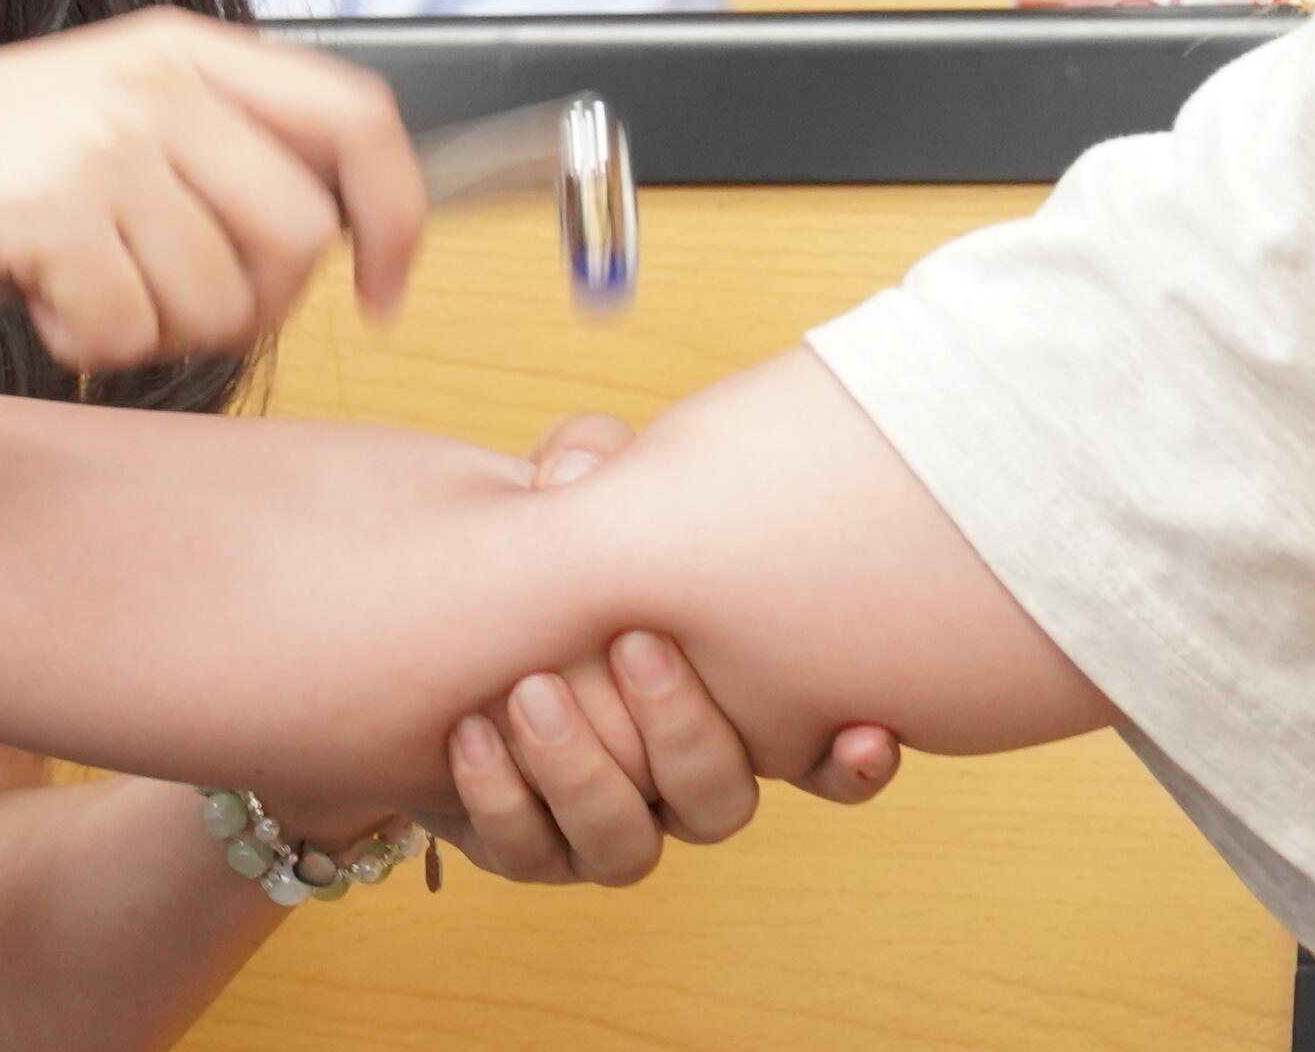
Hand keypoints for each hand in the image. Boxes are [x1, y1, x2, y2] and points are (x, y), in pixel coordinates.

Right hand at [0, 11, 427, 380]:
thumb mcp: (112, 125)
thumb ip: (223, 154)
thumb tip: (351, 231)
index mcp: (188, 50)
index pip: (360, 119)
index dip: (398, 216)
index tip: (389, 294)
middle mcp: (160, 78)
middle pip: (301, 237)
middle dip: (248, 304)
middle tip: (162, 301)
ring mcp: (108, 135)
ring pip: (222, 298)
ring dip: (156, 328)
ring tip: (83, 287)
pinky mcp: (55, 202)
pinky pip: (133, 327)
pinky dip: (88, 343)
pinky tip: (38, 301)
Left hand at [425, 414, 902, 886]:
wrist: (449, 615)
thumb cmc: (552, 546)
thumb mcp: (576, 488)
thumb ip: (590, 460)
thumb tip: (579, 466)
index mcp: (736, 706)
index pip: (821, 756)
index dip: (852, 763)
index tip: (865, 728)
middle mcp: (681, 781)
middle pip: (719, 802)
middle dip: (686, 730)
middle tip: (636, 643)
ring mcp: (607, 825)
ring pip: (624, 847)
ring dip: (584, 770)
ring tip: (533, 689)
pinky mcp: (527, 848)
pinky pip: (525, 854)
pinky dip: (501, 797)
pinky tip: (471, 733)